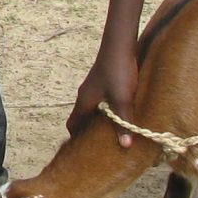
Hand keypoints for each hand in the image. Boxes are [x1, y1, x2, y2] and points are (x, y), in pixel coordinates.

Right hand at [68, 34, 141, 148]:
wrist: (119, 45)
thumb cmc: (118, 72)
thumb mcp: (122, 100)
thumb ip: (122, 123)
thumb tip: (125, 146)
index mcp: (84, 103)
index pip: (72, 125)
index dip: (76, 139)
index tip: (84, 152)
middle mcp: (84, 96)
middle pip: (81, 119)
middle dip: (88, 132)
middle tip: (100, 146)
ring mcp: (92, 88)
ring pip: (90, 110)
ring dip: (97, 121)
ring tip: (112, 132)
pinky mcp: (101, 82)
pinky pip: (98, 102)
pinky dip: (104, 111)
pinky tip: (119, 113)